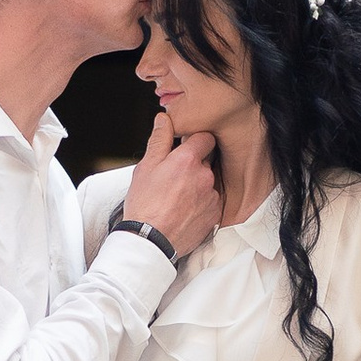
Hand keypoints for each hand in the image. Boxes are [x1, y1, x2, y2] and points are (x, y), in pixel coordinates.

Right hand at [123, 108, 219, 259]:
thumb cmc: (144, 205)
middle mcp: (205, 175)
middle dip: (194, 165)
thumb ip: (159, 139)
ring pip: (209, 182)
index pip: (205, 137)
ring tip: (177, 198)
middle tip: (174, 178)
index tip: (185, 149)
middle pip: (207, 160)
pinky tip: (185, 210)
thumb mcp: (146, 167)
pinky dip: (201, 204)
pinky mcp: (215, 215)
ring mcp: (212, 196)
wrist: (150, 241)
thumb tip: (164, 119)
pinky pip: (212, 202)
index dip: (195, 142)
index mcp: (188, 160)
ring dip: (198, 185)